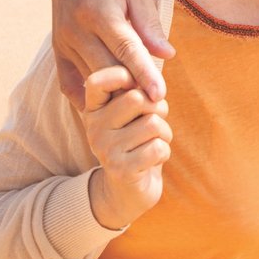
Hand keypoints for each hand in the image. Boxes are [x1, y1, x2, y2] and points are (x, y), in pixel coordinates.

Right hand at [52, 0, 175, 108]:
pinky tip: (106, 106)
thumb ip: (149, 25)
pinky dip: (87, 97)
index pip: (126, 50)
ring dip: (113, 94)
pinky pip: (69, 84)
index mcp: (99, 13)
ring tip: (138, 106)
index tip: (160, 95)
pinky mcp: (57, 50)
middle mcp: (76, 30)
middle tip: (155, 105)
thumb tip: (168, 55)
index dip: (144, 74)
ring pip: (90, 79)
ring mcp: (62, 42)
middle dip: (131, 89)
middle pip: (106, 70)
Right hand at [83, 66, 171, 229]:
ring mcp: (105, 149)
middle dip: (159, 108)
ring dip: (164, 133)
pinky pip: (158, 148)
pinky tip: (152, 160)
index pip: (98, 80)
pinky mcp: (120, 169)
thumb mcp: (133, 113)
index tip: (139, 87)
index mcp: (95, 108)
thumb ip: (137, 89)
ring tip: (153, 142)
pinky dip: (164, 152)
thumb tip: (154, 69)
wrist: (127, 190)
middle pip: (138, 98)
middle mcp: (94, 127)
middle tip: (154, 123)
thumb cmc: (137, 140)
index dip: (124, 76)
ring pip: (153, 123)